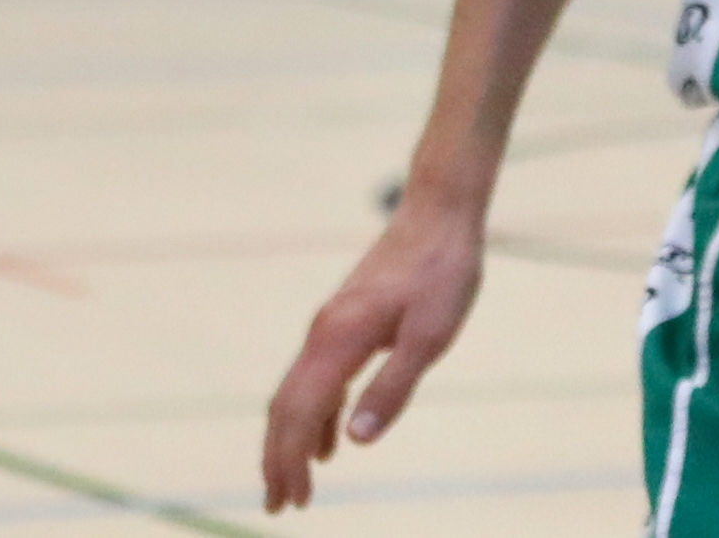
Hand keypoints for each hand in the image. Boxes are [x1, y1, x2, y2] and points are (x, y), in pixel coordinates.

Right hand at [262, 194, 484, 507]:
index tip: (288, 502)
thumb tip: (357, 441)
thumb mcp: (430, 336)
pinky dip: (314, 414)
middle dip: (276, 459)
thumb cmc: (442, 272)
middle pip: (284, 408)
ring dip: (292, 440)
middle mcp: (322, 334)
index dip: (287, 462)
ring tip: (297, 483)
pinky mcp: (345, 321)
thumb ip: (392, 387)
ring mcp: (330, 326)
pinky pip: (316, 377)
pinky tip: (329, 439)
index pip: (297, 414)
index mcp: (338, 340)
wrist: (439, 212)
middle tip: (277, 506)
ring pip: (297, 393)